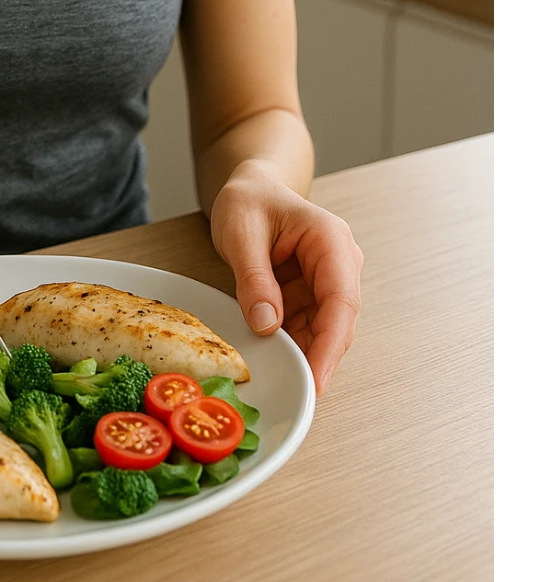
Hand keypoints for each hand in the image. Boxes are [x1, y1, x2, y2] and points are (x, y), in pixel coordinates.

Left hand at [208, 171, 362, 395]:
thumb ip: (254, 277)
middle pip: (338, 322)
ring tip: (278, 377)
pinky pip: (307, 327)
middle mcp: (340, 263)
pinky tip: (274, 358)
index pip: (341, 301)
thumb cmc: (249, 200)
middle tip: (294, 392)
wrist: (251, 189)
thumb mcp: (240, 232)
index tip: (315, 379)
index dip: (330, 345)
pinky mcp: (313, 295)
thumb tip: (268, 324)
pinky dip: (291, 343)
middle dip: (318, 357)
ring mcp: (329, 281)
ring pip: (324, 330)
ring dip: (303, 353)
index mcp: (331, 241)